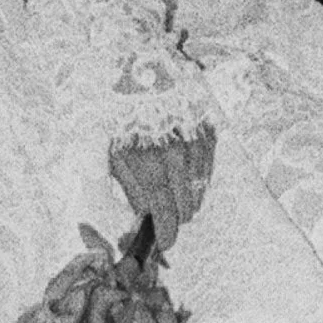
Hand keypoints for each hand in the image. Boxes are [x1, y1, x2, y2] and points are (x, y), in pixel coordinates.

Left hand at [109, 126, 215, 254]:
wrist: (144, 80)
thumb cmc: (125, 122)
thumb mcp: (115, 154)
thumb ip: (130, 186)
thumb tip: (144, 214)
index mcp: (146, 161)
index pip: (161, 207)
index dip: (165, 229)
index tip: (165, 242)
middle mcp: (173, 155)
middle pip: (184, 203)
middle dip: (177, 218)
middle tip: (171, 222)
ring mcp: (193, 145)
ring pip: (199, 189)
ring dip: (190, 202)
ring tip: (180, 204)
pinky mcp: (206, 135)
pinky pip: (208, 170)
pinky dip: (200, 182)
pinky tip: (189, 183)